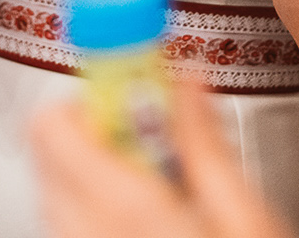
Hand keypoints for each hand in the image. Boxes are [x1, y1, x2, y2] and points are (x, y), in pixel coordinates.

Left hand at [29, 80, 295, 237]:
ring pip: (57, 197)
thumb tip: (183, 77)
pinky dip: (97, 221)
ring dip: (97, 178)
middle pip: (50, 156)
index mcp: (123, 212)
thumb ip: (203, 144)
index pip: (54, 125)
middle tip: (164, 142)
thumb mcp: (248, 218)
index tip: (138, 84)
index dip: (94, 94)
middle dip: (101, 134)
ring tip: (166, 195)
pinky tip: (152, 230)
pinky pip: (69, 235)